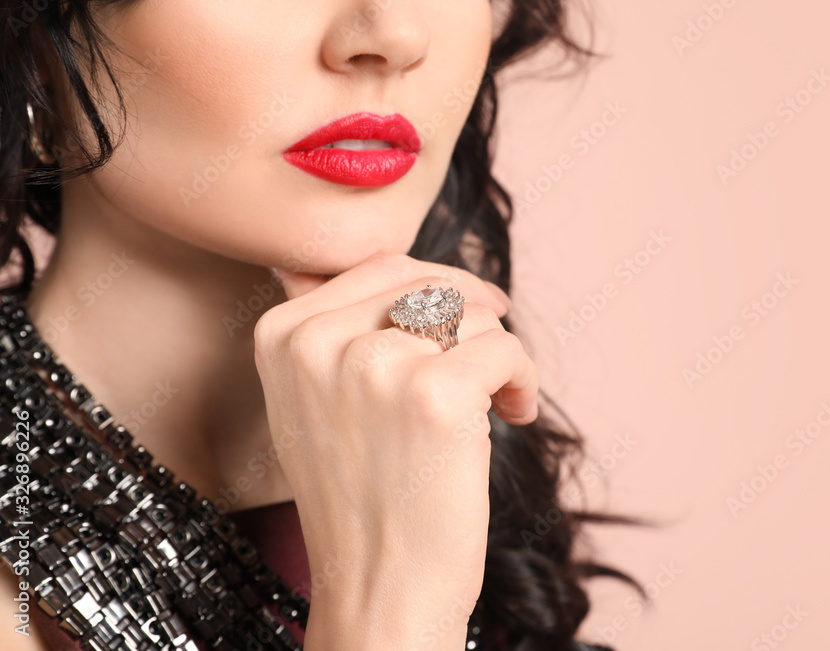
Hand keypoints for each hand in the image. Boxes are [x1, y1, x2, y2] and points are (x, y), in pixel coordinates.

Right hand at [252, 252, 538, 648]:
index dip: (436, 283)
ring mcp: (374, 365)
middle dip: (474, 311)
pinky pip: (505, 347)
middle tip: (497, 352)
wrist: (379, 592)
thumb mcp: (314, 403)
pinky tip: (514, 414)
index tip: (472, 309)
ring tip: (497, 403)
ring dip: (498, 355)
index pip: (377, 266)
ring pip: (469, 314)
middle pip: (427, 283)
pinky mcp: (434, 393)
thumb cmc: (360, 501)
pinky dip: (523, 379)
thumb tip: (391, 264)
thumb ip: (337, 330)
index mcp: (281, 336)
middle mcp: (318, 342)